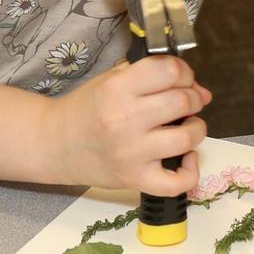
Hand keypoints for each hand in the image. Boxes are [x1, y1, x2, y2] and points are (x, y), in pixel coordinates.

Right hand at [51, 56, 211, 194]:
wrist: (55, 144)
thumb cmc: (85, 108)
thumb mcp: (110, 79)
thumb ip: (149, 77)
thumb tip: (198, 90)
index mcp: (118, 88)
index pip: (169, 70)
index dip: (184, 72)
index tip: (183, 78)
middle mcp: (125, 118)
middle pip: (183, 101)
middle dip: (194, 97)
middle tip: (189, 100)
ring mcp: (132, 152)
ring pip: (187, 137)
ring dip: (197, 128)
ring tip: (188, 125)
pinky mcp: (135, 179)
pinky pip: (177, 182)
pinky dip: (190, 170)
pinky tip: (186, 157)